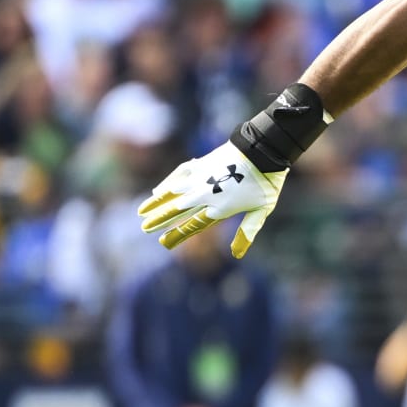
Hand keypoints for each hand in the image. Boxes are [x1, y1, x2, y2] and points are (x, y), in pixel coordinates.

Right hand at [138, 140, 285, 257]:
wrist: (262, 151)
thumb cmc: (266, 183)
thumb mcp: (261, 211)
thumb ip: (247, 231)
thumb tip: (236, 255)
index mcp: (220, 209)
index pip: (193, 226)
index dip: (177, 234)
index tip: (163, 242)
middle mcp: (206, 195)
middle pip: (177, 210)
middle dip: (159, 220)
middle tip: (144, 228)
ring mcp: (201, 179)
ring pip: (173, 193)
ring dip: (155, 203)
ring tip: (141, 212)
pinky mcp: (200, 165)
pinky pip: (179, 175)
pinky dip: (167, 184)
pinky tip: (157, 192)